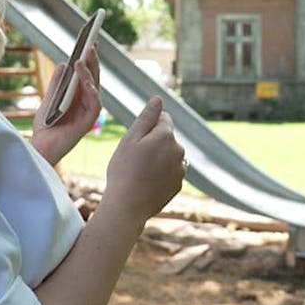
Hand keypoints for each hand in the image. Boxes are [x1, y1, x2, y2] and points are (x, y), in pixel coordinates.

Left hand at [31, 47, 101, 164]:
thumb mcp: (49, 99)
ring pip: (95, 86)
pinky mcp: (88, 121)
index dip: (89, 58)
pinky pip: (94, 102)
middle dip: (92, 60)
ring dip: (90, 71)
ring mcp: (89, 111)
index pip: (87, 74)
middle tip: (90, 43)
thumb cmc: (45, 126)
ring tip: (84, 56)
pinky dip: (90, 88)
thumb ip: (57, 83)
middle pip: (93, 77)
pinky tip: (83, 78)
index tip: (90, 40)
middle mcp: (87, 102)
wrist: (40, 148)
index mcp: (79, 96)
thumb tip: (64, 63)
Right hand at [101, 96, 184, 222]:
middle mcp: (179, 150)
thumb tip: (158, 99)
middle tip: (134, 158)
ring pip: (168, 156)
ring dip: (158, 159)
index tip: (136, 141)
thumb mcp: (130, 139)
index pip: (164, 119)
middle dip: (154, 143)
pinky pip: (170, 172)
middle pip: (167, 138)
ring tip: (139, 172)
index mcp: (167, 135)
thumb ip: (147, 117)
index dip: (148, 127)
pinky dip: (160, 174)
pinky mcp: (178, 184)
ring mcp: (181, 169)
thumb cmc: (124, 170)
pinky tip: (146, 183)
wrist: (127, 206)